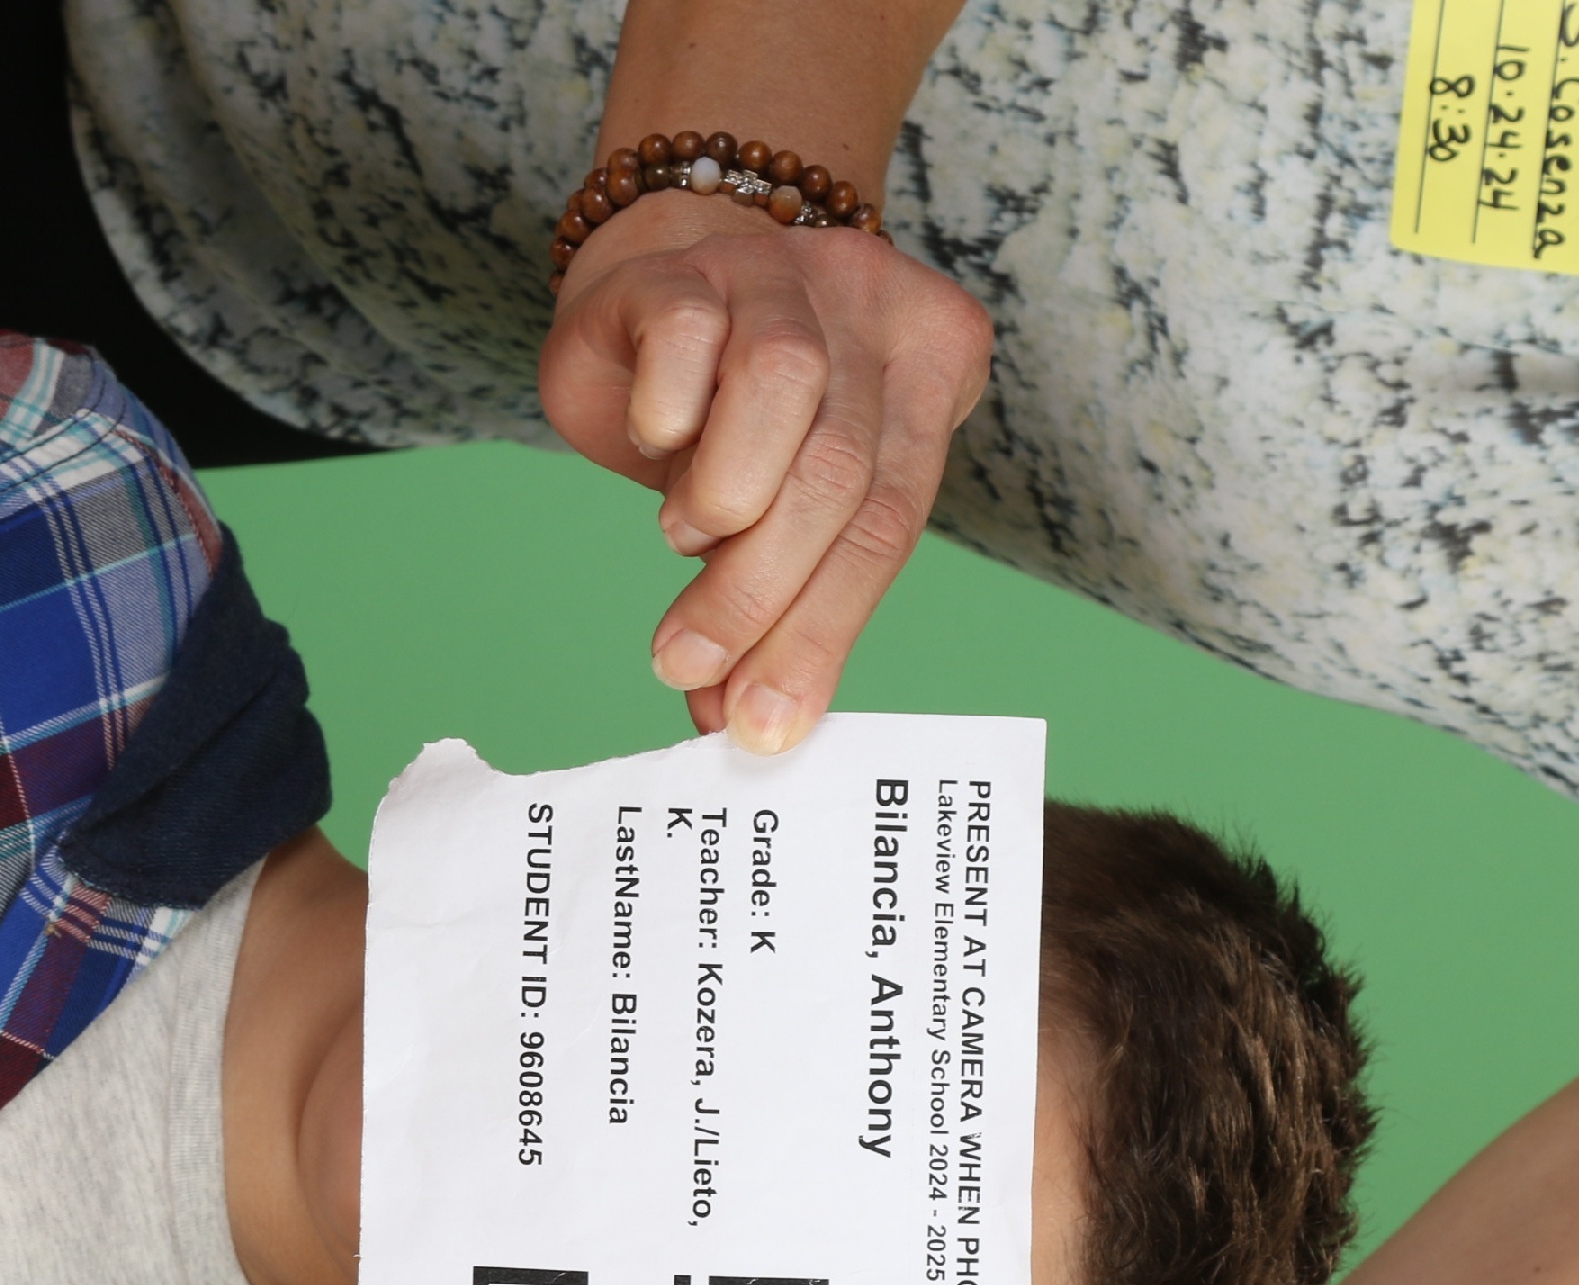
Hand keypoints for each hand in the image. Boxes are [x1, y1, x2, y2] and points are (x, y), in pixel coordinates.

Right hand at [540, 192, 993, 753]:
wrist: (646, 307)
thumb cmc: (726, 423)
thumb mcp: (773, 512)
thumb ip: (774, 602)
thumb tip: (737, 724)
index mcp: (932, 369)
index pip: (891, 519)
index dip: (824, 629)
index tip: (764, 720)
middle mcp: (872, 306)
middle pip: (840, 467)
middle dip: (763, 590)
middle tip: (694, 665)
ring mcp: (781, 273)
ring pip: (785, 384)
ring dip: (725, 495)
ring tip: (682, 538)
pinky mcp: (685, 266)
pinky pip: (688, 337)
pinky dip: (669, 414)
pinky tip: (656, 439)